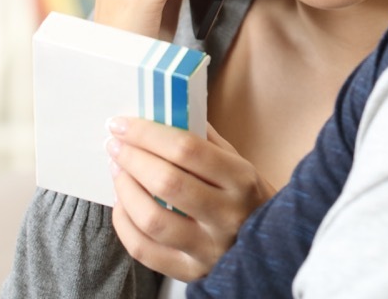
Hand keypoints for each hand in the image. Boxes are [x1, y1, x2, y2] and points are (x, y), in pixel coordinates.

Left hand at [107, 118, 276, 281]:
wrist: (271, 246)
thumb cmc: (247, 197)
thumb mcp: (238, 163)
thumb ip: (204, 141)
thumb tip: (163, 115)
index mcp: (241, 179)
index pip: (188, 149)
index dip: (149, 134)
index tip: (123, 123)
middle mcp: (227, 214)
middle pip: (167, 182)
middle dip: (132, 158)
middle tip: (115, 145)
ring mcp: (209, 247)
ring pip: (152, 218)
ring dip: (125, 190)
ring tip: (117, 171)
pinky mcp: (191, 272)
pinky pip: (144, 249)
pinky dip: (124, 223)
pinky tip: (122, 204)